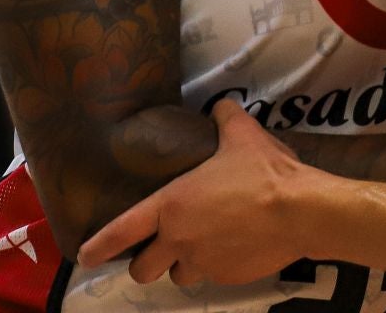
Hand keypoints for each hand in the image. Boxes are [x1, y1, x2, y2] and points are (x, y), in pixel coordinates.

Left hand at [78, 101, 315, 286]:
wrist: (300, 211)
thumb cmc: (263, 171)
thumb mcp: (241, 133)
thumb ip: (223, 117)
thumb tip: (220, 106)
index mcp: (172, 205)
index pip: (123, 231)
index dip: (100, 246)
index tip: (85, 256)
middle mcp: (180, 239)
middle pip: (144, 269)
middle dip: (146, 262)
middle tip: (157, 249)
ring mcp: (204, 262)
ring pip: (179, 275)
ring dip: (183, 263)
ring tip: (200, 245)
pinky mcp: (228, 278)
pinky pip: (211, 276)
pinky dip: (215, 265)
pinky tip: (232, 247)